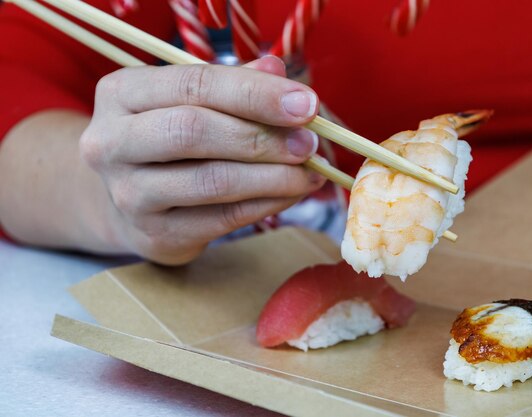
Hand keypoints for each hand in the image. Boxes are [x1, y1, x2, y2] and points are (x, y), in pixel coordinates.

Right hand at [80, 56, 324, 264]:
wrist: (127, 200)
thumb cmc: (169, 140)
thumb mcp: (191, 101)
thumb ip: (233, 83)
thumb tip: (279, 69)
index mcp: (122, 93)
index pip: (195, 84)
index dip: (256, 93)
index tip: (306, 104)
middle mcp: (112, 142)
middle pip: (195, 131)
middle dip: (263, 136)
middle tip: (310, 143)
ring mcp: (129, 193)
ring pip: (212, 180)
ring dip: (273, 177)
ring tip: (310, 172)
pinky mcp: (155, 234)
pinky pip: (223, 218)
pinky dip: (267, 204)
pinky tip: (292, 193)